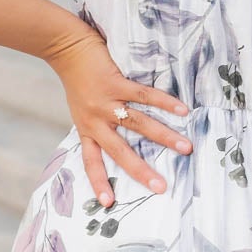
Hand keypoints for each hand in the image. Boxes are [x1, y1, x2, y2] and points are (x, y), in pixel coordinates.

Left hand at [46, 26, 191, 206]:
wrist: (65, 48)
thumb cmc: (78, 79)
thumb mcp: (81, 109)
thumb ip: (98, 124)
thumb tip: (122, 137)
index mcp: (86, 129)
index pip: (91, 162)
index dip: (99, 182)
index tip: (108, 204)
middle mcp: (95, 120)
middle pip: (120, 151)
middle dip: (141, 170)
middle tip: (161, 187)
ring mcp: (106, 102)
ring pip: (139, 124)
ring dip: (164, 136)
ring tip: (185, 147)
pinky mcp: (115, 83)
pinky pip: (144, 95)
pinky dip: (165, 103)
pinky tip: (182, 109)